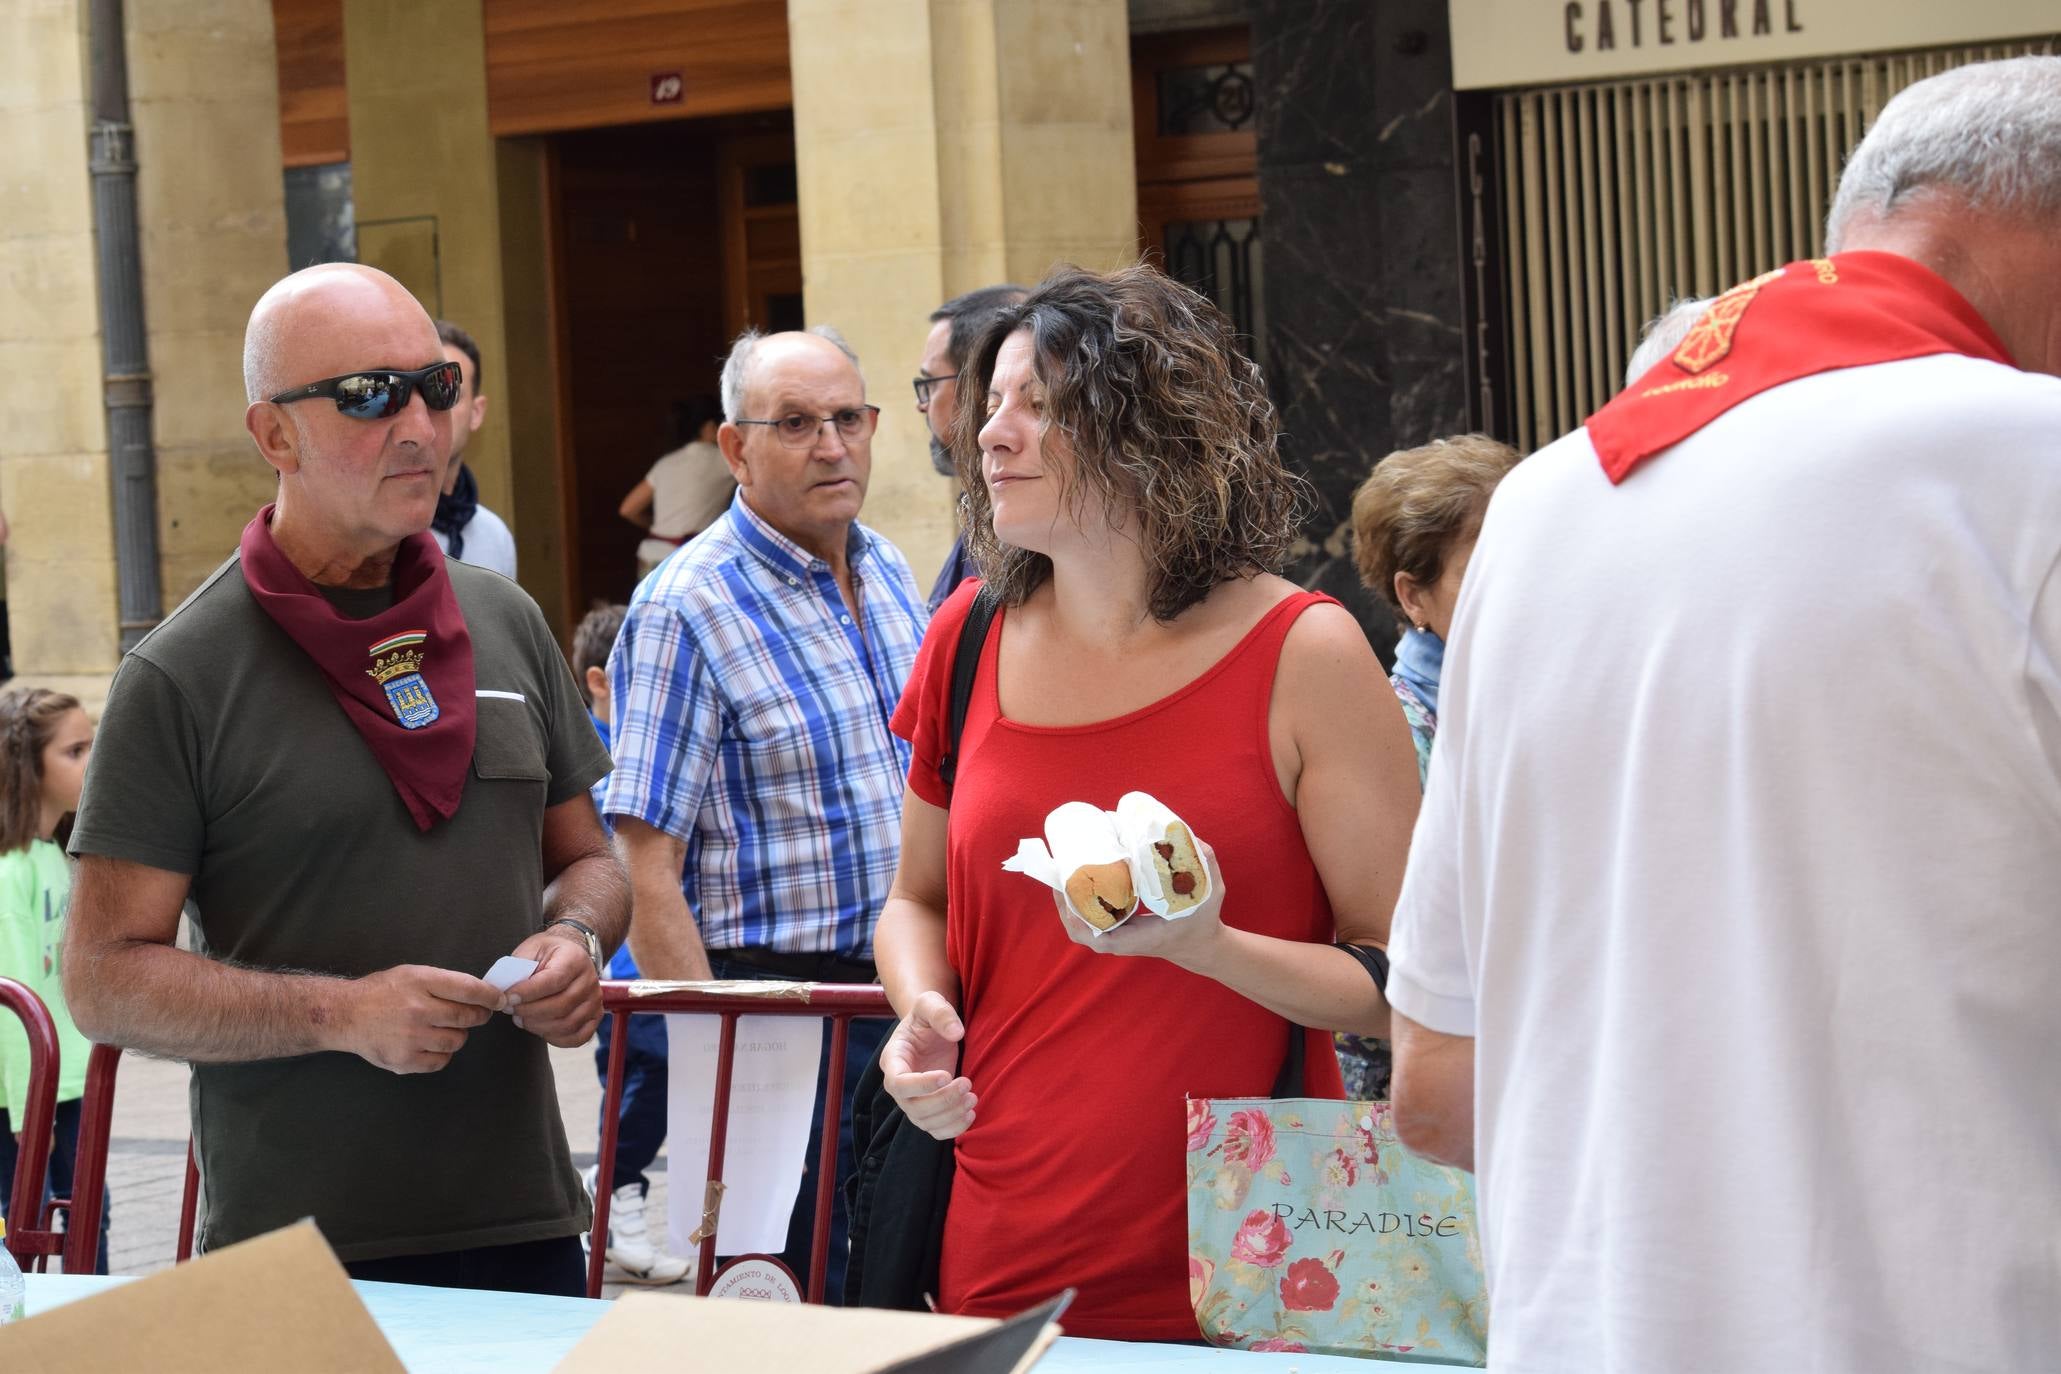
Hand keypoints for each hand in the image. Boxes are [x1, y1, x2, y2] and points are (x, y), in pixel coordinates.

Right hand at [343, 965, 505, 1074]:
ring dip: (458, 1035)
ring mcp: (410, 1037)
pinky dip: (441, 1053)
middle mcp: (417, 1009)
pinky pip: (441, 1060)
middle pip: (467, 1017)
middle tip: (477, 1014)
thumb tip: (483, 993)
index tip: (499, 999)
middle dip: (479, 1016)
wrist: (346, 1015)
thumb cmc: (383, 992)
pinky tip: (429, 1043)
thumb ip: (444, 982)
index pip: (469, 989)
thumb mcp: (413, 974)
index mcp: (421, 982)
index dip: (490, 996)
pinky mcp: (404, 1060)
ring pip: (457, 1041)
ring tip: (443, 1027)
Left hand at [505, 928, 602, 1046]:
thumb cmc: (548, 954)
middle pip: (560, 1006)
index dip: (528, 992)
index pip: (553, 980)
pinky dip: (556, 1038)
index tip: (507, 998)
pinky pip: (578, 1037)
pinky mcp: (595, 1016)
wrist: (570, 956)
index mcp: (575, 959)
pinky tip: (540, 1028)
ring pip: (567, 1024)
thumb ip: (519, 967)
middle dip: (529, 1012)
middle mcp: (590, 980)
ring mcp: (595, 1000)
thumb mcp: (531, 949)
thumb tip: (503, 990)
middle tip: (510, 1009)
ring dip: (538, 1026)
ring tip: (521, 1018)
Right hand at [880, 991, 974, 1139]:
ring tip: (973, 1097)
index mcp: (893, 1060)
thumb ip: (940, 1012)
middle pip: (913, 1108)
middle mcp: (899, 1086)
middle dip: (942, 1101)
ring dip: (951, 1116)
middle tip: (967, 1084)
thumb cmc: (927, 1017)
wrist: (930, 1031)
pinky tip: (971, 1113)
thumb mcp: (930, 1003)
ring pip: (925, 1123)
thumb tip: (957, 1033)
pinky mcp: (928, 1110)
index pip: (898, 1083)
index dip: (921, 1085)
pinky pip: (936, 1130)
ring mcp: (912, 1101)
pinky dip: (953, 1128)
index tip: (947, 1075)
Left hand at [1059, 840, 1229, 973]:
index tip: (1068, 895)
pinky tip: (1077, 882)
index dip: (1078, 919)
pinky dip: (1079, 905)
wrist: (1201, 946)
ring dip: (1068, 903)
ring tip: (1062, 873)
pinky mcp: (1119, 929)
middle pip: (1080, 930)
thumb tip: (1195, 841)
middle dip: (1065, 904)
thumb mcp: (1211, 894)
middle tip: (1060, 872)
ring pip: (1082, 926)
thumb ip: (1207, 867)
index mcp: (1140, 938)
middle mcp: (1123, 941)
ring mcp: (1119, 937)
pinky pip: (1091, 921)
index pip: (1099, 939)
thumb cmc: (1203, 922)